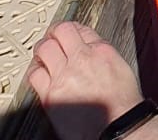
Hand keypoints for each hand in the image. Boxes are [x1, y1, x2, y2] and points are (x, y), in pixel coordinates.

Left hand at [26, 21, 141, 139]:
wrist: (116, 127)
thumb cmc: (122, 104)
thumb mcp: (121, 69)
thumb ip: (103, 56)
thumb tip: (92, 53)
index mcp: (102, 51)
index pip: (82, 29)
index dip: (74, 30)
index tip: (71, 34)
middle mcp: (81, 59)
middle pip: (62, 31)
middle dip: (55, 32)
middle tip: (52, 37)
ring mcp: (64, 75)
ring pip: (45, 48)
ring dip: (43, 49)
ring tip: (42, 53)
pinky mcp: (50, 95)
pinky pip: (35, 74)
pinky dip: (34, 71)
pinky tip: (37, 73)